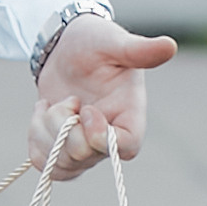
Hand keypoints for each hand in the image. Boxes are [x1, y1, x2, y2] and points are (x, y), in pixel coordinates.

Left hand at [31, 17, 175, 180]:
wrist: (65, 45)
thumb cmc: (94, 40)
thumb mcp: (113, 42)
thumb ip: (139, 50)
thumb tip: (170, 46)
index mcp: (130, 113)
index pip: (127, 147)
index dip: (101, 135)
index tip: (86, 108)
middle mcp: (110, 134)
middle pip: (86, 155)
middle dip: (64, 126)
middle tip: (67, 98)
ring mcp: (85, 144)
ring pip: (63, 164)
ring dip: (46, 131)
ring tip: (50, 104)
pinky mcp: (62, 147)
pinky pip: (44, 163)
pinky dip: (35, 140)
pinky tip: (41, 112)